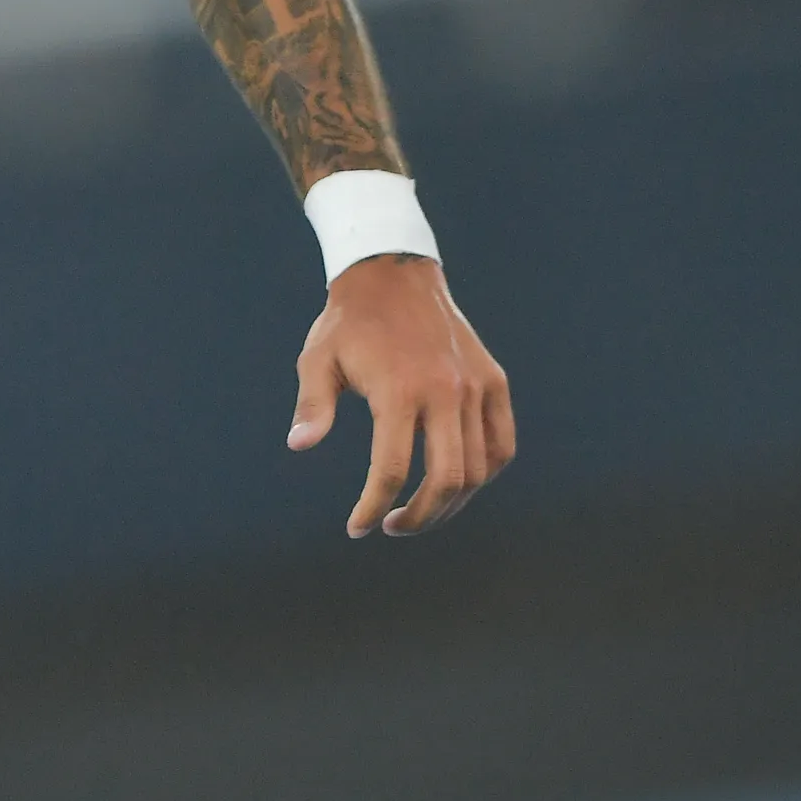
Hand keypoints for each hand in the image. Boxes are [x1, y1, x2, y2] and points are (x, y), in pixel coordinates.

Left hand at [287, 255, 514, 537]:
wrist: (393, 273)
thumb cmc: (348, 322)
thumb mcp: (318, 358)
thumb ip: (312, 405)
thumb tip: (298, 446)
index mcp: (399, 388)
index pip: (391, 469)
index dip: (372, 507)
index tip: (358, 527)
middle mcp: (445, 390)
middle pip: (447, 480)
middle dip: (420, 517)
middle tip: (394, 527)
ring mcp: (476, 386)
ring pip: (479, 469)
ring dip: (451, 503)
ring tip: (420, 511)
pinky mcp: (493, 381)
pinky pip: (501, 443)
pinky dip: (485, 473)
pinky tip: (458, 484)